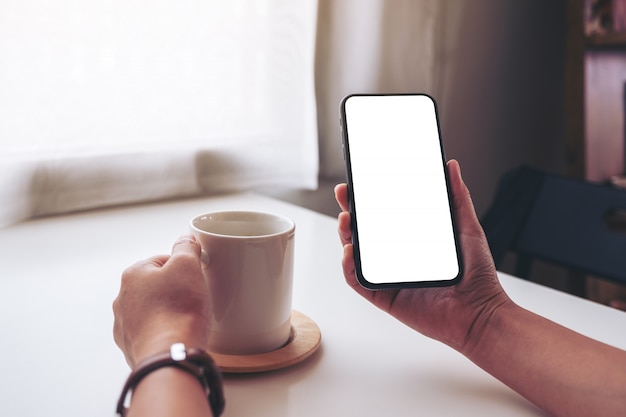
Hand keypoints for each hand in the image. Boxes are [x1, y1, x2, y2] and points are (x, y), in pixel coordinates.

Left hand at [113, 235, 210, 366]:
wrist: (171, 356)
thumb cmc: (178, 310)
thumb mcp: (188, 266)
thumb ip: (186, 247)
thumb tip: (185, 239)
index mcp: (132, 275)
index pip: (162, 261)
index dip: (184, 268)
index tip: (196, 278)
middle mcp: (122, 299)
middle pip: (157, 286)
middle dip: (175, 291)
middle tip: (194, 299)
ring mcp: (125, 326)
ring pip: (153, 310)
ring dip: (169, 312)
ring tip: (188, 320)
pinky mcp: (133, 348)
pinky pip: (152, 333)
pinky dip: (165, 333)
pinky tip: (178, 336)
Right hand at [335, 159, 510, 352]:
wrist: (480, 313)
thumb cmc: (477, 276)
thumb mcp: (467, 228)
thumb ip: (458, 198)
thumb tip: (451, 167)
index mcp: (410, 240)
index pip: (383, 215)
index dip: (367, 198)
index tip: (359, 180)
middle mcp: (395, 257)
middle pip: (363, 231)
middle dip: (349, 211)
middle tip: (345, 194)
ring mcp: (387, 276)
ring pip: (356, 253)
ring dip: (346, 235)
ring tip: (346, 219)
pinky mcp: (384, 297)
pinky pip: (358, 281)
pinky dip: (349, 266)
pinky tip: (350, 251)